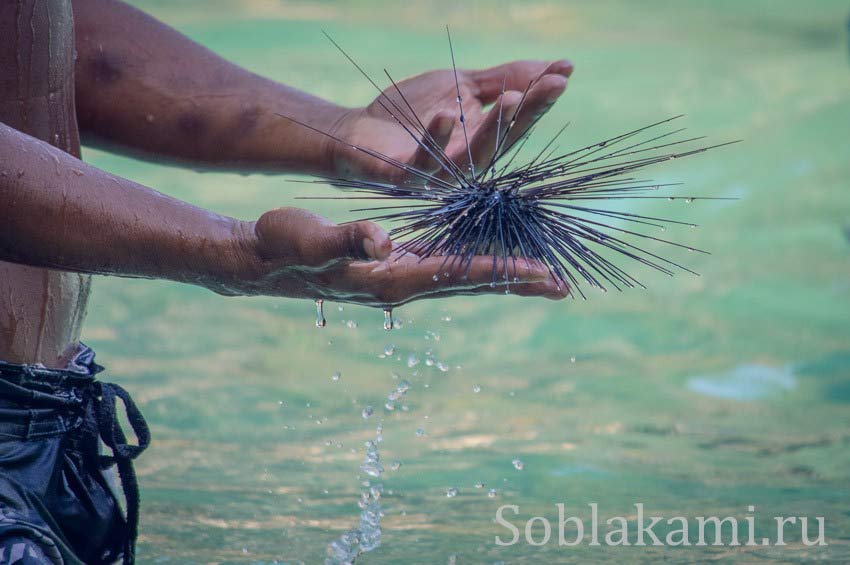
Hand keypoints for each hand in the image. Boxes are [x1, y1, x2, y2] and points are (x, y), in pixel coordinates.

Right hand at [229, 207, 566, 305]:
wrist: (261, 261)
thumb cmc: (283, 246)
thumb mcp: (311, 238)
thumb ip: (347, 239)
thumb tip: (382, 240)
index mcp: (392, 278)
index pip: (459, 275)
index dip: (503, 272)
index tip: (543, 274)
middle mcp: (403, 282)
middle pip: (472, 282)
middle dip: (517, 282)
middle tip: (562, 285)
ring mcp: (401, 275)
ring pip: (463, 274)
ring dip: (503, 274)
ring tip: (541, 275)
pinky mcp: (395, 263)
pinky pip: (446, 263)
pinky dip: (476, 260)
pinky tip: (493, 254)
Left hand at [328, 59, 572, 182]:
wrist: (359, 132)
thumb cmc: (413, 114)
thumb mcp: (463, 88)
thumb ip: (505, 78)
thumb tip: (561, 67)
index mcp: (483, 143)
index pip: (517, 122)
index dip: (540, 100)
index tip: (563, 76)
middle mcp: (466, 164)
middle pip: (503, 141)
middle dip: (528, 114)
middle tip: (550, 86)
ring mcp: (437, 173)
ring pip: (471, 155)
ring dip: (493, 128)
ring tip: (510, 97)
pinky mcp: (404, 175)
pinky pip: (424, 160)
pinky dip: (437, 137)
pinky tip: (448, 113)